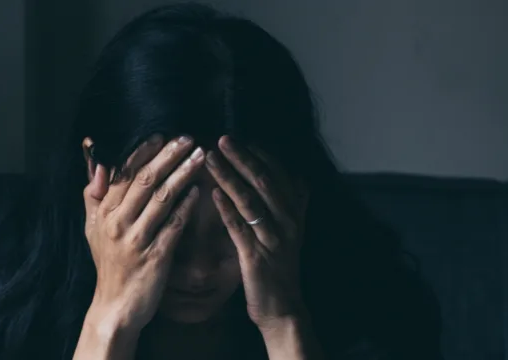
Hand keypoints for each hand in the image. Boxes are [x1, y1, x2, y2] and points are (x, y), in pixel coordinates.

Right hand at [82, 134, 207, 333]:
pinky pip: (173, 226)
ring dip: (182, 175)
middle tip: (188, 139)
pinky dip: (186, 207)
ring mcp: (136, 240)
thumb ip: (94, 194)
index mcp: (103, 212)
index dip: (143, 152)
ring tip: (199, 158)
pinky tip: (199, 192)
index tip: (162, 135)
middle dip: (167, 156)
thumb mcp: (92, 227)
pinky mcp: (155, 257)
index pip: (123, 173)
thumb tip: (97, 162)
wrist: (115, 306)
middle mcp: (117, 223)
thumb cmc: (109, 264)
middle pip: (144, 180)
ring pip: (161, 199)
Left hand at [206, 136, 310, 328]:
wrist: (283, 309)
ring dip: (229, 176)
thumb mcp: (291, 232)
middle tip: (223, 138)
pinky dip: (227, 209)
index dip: (260, 154)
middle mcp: (287, 222)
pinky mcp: (256, 257)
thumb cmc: (280, 268)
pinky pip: (240, 228)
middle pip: (265, 181)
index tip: (240, 137)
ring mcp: (272, 239)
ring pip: (251, 201)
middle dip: (243, 157)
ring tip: (210, 158)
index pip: (279, 174)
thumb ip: (292, 204)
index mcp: (294, 213)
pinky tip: (212, 193)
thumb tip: (297, 176)